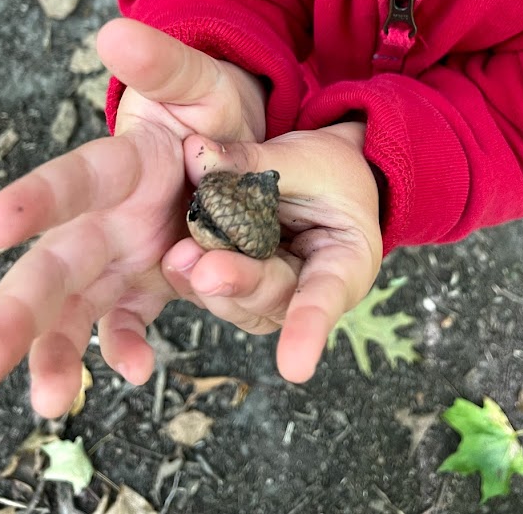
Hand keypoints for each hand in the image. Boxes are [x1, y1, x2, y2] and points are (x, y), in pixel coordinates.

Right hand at [0, 18, 265, 417]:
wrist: (236, 149)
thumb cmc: (210, 114)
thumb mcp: (200, 85)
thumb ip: (165, 64)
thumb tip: (114, 30)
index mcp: (120, 166)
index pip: (74, 180)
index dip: (36, 200)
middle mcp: (108, 217)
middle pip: (55, 264)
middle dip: (16, 309)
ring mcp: (123, 257)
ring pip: (74, 308)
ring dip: (55, 353)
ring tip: (49, 403)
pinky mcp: (147, 285)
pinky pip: (126, 322)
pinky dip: (123, 347)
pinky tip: (134, 372)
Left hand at [162, 122, 382, 382]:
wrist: (324, 177)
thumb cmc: (330, 170)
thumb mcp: (304, 158)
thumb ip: (254, 163)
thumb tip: (196, 154)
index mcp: (346, 261)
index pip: (328, 295)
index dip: (309, 328)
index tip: (296, 367)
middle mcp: (308, 288)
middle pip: (273, 297)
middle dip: (240, 285)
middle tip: (208, 271)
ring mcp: (270, 292)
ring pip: (237, 300)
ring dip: (208, 283)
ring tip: (181, 258)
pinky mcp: (238, 285)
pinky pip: (212, 287)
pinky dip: (192, 274)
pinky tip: (175, 259)